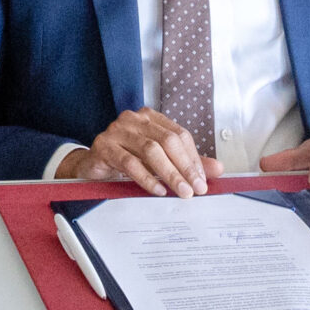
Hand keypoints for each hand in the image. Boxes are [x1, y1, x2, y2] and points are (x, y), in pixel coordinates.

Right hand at [65, 109, 223, 196]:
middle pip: (167, 141)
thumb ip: (187, 163)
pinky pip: (129, 162)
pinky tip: (158, 190)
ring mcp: (117, 130)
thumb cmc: (126, 160)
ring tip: (181, 191)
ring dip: (169, 173)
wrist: (91, 166)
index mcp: (150, 118)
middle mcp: (134, 119)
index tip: (203, 180)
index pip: (179, 135)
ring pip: (150, 150)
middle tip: (196, 189)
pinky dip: (147, 177)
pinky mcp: (104, 146)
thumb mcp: (158, 161)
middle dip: (185, 167)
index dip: (194, 158)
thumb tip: (217, 169)